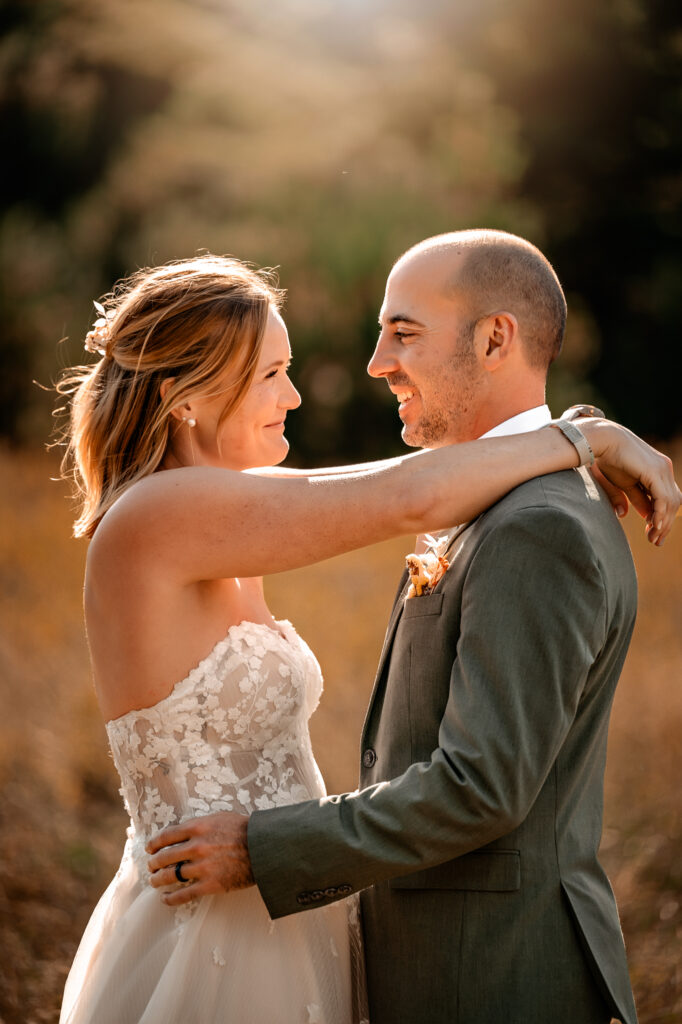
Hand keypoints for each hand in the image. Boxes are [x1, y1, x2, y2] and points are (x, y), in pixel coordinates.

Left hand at [146, 812, 253, 906]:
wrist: (264, 847)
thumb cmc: (244, 829)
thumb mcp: (220, 817)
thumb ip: (199, 824)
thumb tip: (182, 831)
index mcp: (198, 827)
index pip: (166, 836)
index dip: (154, 843)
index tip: (149, 848)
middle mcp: (196, 846)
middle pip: (165, 857)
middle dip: (154, 863)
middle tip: (151, 866)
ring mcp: (202, 867)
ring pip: (171, 876)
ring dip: (158, 880)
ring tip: (155, 881)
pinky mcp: (210, 885)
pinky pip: (184, 894)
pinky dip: (171, 899)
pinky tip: (166, 899)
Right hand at [580, 419, 680, 544]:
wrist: (601, 440)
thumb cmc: (606, 458)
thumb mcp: (621, 484)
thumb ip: (630, 498)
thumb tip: (628, 515)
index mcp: (657, 471)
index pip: (666, 499)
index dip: (661, 518)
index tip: (652, 535)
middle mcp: (664, 469)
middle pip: (673, 502)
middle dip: (664, 524)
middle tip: (655, 541)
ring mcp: (662, 469)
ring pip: (671, 502)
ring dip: (663, 522)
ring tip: (653, 537)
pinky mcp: (656, 472)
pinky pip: (663, 498)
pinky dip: (661, 513)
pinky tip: (655, 525)